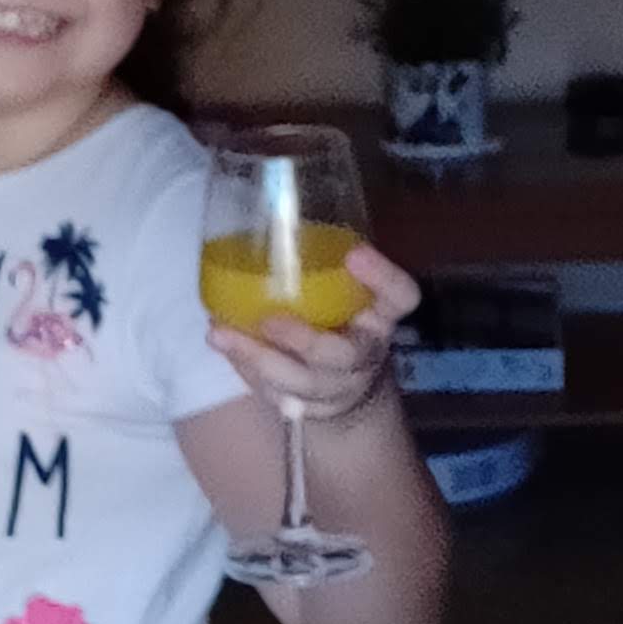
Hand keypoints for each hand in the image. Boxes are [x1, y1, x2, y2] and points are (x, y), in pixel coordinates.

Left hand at [212, 243, 418, 420]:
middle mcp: (366, 353)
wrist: (350, 383)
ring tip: (220, 334)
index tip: (355, 253)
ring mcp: (338, 387)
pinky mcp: (309, 408)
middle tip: (268, 319)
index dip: (383, 279)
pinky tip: (224, 345)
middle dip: (304, 341)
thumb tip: (271, 215)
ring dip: (258, 358)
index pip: (402, 297)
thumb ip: (327, 262)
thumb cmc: (341, 316)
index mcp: (383, 315)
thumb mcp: (346, 287)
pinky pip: (275, 394)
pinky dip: (246, 370)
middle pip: (344, 356)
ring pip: (301, 384)